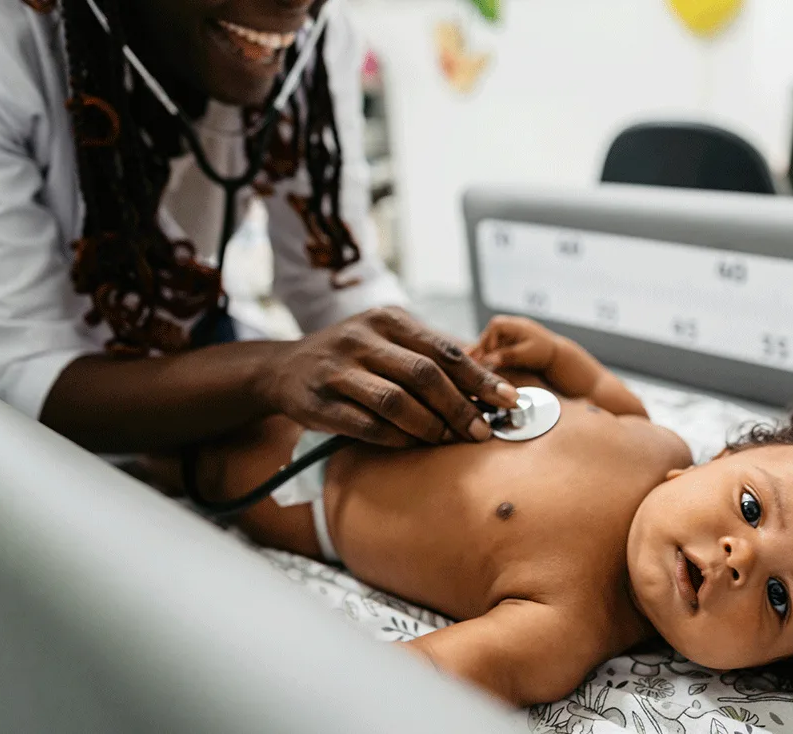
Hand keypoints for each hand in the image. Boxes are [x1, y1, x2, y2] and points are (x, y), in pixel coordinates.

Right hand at [256, 308, 519, 446]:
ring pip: (396, 401)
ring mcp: (338, 370)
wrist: (283, 369)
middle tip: (484, 431)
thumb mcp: (389, 340)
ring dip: (430, 426)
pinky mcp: (319, 402)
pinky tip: (414, 445)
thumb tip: (491, 379)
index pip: (444, 349)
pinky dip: (396, 438)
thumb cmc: (353, 357)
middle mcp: (362, 339)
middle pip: (424, 374)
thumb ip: (432, 355)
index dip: (480, 377)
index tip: (509, 398)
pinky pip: (367, 426)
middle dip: (460, 406)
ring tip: (451, 441)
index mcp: (388, 320)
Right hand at [468, 315, 560, 371]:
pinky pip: (490, 350)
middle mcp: (506, 326)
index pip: (494, 328)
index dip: (486, 342)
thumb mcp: (526, 354)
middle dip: (478, 351)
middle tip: (470, 364)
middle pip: (486, 336)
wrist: (555, 355)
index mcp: (513, 323)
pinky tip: (475, 367)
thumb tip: (489, 360)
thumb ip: (507, 356)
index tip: (485, 357)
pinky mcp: (503, 344)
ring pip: (486, 344)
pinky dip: (485, 358)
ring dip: (479, 355)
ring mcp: (503, 335)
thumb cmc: (543, 352)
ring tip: (469, 367)